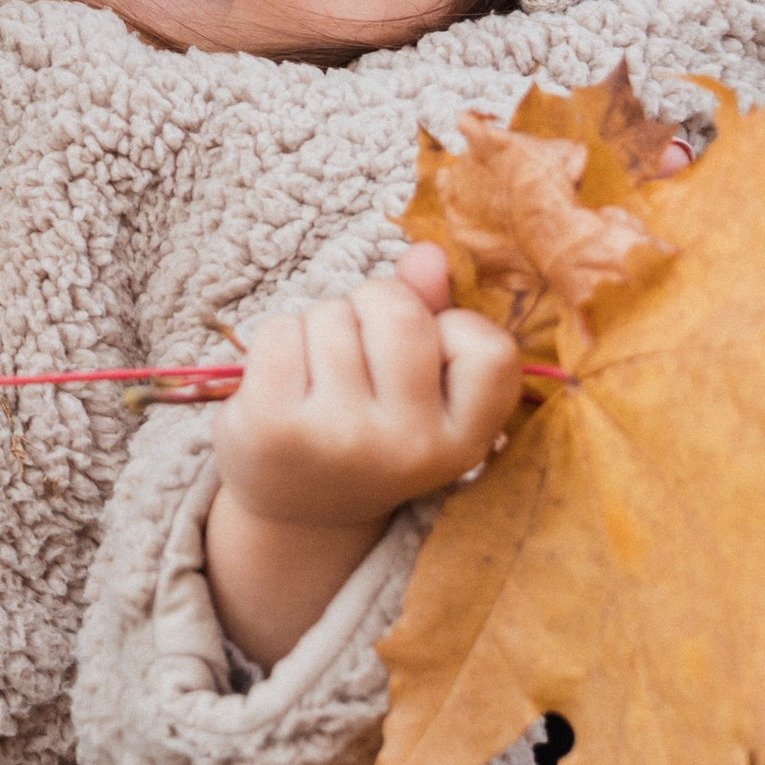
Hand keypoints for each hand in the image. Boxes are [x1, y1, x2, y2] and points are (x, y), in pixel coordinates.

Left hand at [204, 246, 523, 670]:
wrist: (297, 510)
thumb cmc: (370, 429)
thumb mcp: (420, 391)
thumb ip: (434, 314)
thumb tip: (428, 254)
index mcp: (462, 441)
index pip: (491, 349)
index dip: (454, 329)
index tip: (428, 357)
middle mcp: (407, 447)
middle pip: (398, 310)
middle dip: (373, 306)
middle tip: (361, 350)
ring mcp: (338, 439)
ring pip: (332, 314)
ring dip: (321, 325)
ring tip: (322, 374)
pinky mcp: (273, 426)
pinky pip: (279, 331)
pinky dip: (278, 340)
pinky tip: (284, 383)